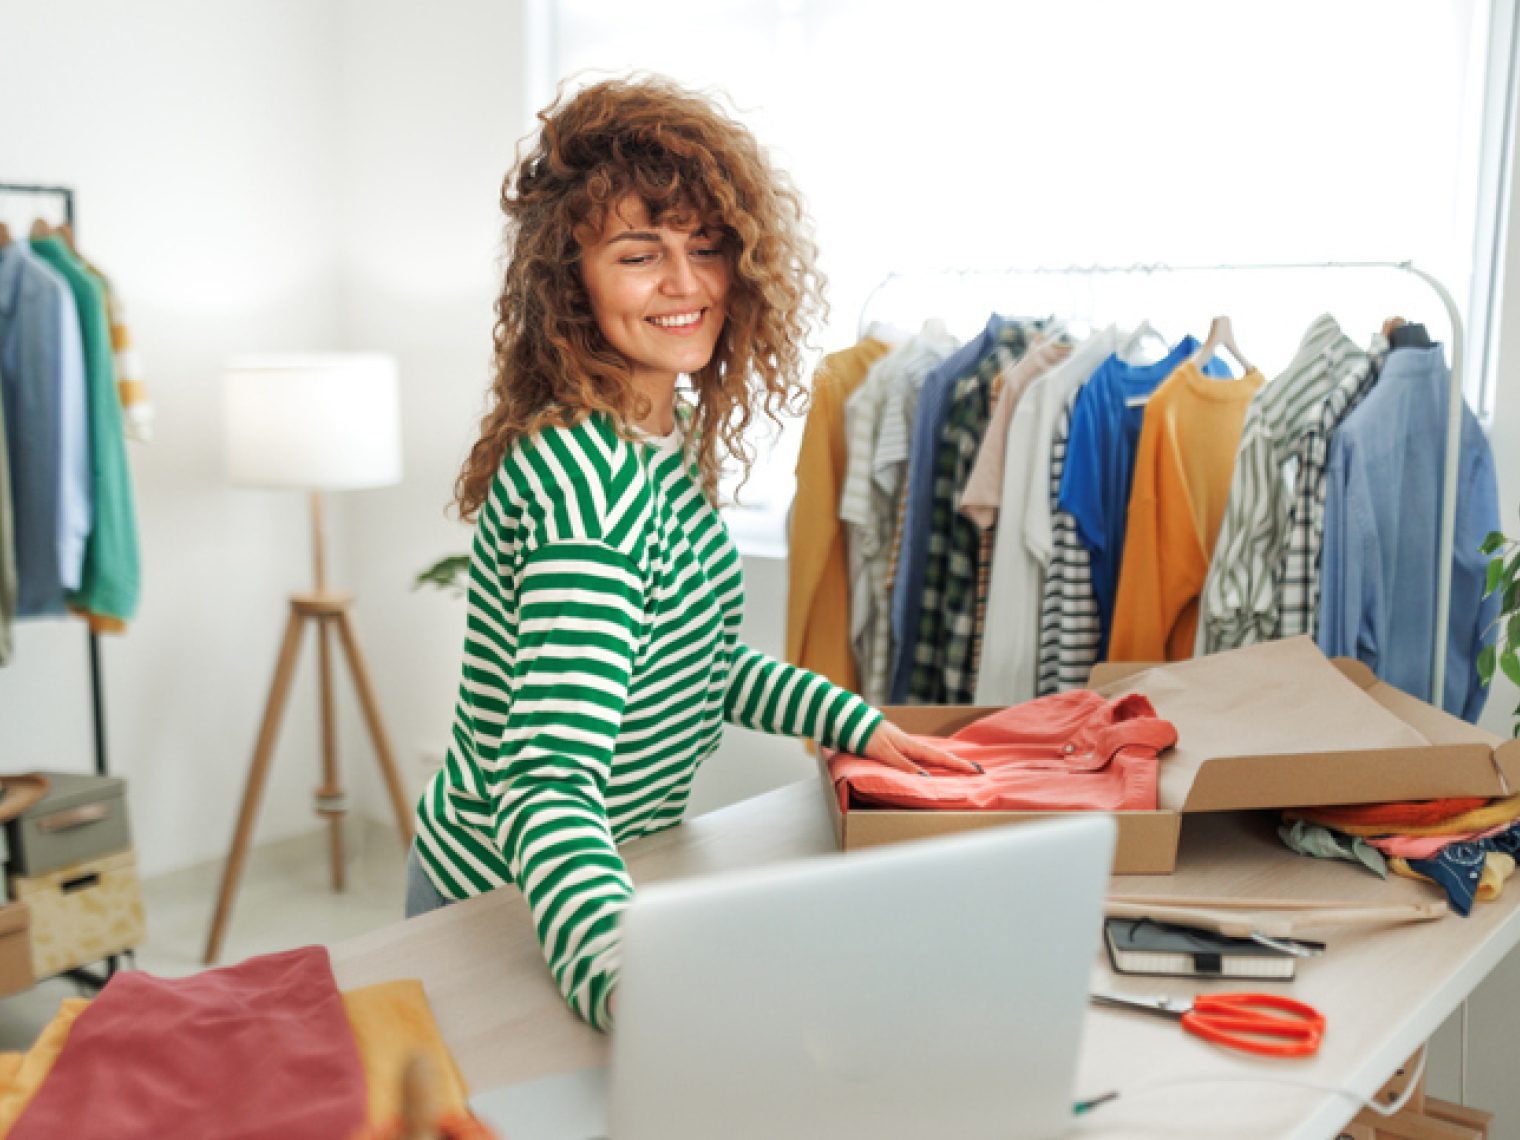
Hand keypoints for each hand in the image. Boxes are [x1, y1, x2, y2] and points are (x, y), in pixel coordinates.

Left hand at [861, 719, 981, 776]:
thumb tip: (926, 778)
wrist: (854, 724)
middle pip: (941, 757)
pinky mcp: (900, 747)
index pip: (941, 759)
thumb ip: (905, 766)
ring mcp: (907, 746)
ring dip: (949, 762)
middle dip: (959, 764)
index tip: (977, 771)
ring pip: (933, 756)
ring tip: (963, 769)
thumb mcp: (886, 754)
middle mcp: (913, 746)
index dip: (959, 766)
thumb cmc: (869, 738)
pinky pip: (924, 756)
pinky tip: (935, 765)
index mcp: (913, 747)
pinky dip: (935, 761)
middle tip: (978, 770)